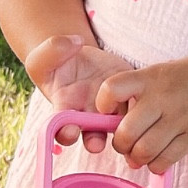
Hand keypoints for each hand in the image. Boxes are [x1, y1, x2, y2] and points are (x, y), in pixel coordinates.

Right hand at [23, 32, 133, 149]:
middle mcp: (86, 114)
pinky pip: (136, 108)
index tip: (68, 130)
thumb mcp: (43, 56)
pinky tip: (143, 109)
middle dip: (93, 141)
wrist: (76, 55)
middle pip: (90, 135)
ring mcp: (108, 108)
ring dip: (120, 133)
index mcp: (63, 108)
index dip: (64, 132)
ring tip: (122, 132)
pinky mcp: (126, 97)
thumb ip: (51, 50)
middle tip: (96, 144)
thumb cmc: (56, 62)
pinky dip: (141, 112)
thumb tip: (74, 43)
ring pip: (116, 126)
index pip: (60, 128)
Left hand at [99, 51, 187, 171]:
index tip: (107, 112)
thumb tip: (113, 124)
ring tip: (139, 154)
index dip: (102, 105)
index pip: (111, 89)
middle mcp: (163, 98)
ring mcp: (179, 119)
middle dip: (120, 144)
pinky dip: (155, 165)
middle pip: (126, 132)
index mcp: (150, 78)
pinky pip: (165, 160)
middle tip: (124, 143)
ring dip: (136, 158)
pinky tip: (157, 158)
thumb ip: (136, 93)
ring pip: (144, 151)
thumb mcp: (160, 72)